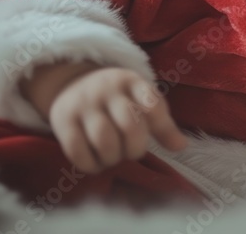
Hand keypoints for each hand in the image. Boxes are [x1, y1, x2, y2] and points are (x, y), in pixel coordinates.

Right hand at [48, 67, 187, 173]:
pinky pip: (77, 151)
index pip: (153, 104)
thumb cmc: (116, 99)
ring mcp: (84, 103)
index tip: (152, 137)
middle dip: (135, 148)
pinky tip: (96, 161)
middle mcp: (107, 89)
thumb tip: (182, 147)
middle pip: (130, 124)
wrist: (71, 83)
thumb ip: (162, 124)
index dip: (161, 127)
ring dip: (112, 157)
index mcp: (131, 81)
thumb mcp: (140, 100)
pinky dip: (90, 164)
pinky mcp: (63, 120)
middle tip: (131, 151)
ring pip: (104, 139)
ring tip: (113, 156)